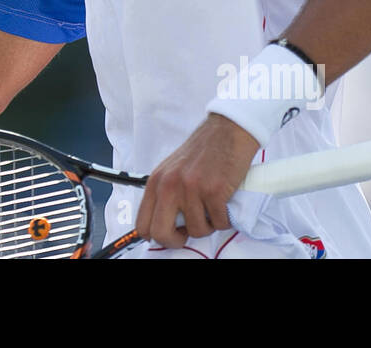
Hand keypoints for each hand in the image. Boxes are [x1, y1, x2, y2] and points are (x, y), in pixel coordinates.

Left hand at [134, 113, 259, 249]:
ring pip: (197, 231)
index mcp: (156, 181)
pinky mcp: (214, 191)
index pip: (143, 224)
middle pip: (161, 234)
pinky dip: (224, 218)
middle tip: (188, 232)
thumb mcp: (172, 170)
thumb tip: (162, 225)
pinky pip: (219, 223)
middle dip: (176, 240)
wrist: (227, 130)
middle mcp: (169, 186)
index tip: (170, 234)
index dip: (156, 236)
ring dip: (208, 225)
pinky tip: (224, 202)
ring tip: (211, 206)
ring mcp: (191, 189)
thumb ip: (164, 194)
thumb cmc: (202, 151)